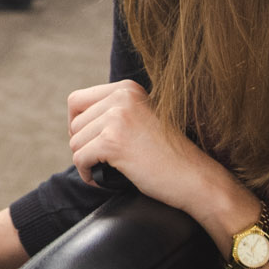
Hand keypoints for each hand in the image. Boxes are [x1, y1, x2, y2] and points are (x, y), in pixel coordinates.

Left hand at [65, 80, 233, 216]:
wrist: (196, 178)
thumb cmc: (168, 156)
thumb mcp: (141, 119)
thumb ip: (114, 111)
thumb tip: (73, 122)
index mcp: (127, 88)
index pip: (77, 100)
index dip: (77, 124)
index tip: (91, 141)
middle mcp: (122, 97)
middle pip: (74, 122)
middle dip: (83, 145)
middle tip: (102, 160)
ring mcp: (118, 117)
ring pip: (75, 142)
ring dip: (86, 161)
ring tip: (106, 170)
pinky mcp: (113, 141)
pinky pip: (80, 158)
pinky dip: (87, 174)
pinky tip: (102, 180)